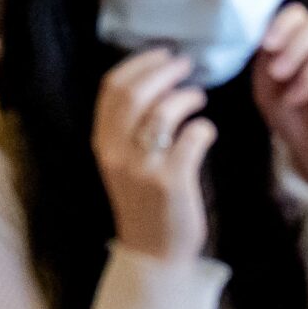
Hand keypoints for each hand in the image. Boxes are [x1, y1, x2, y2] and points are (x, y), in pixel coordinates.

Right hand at [91, 50, 214, 263]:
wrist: (154, 254)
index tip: (163, 54)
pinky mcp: (171, 181)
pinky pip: (192, 137)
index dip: (140, 63)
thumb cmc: (145, 201)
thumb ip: (130, 126)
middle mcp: (117, 153)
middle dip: (165, 70)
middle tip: (186, 65)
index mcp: (102, 143)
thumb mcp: (123, 162)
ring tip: (198, 97)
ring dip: (187, 96)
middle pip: (135, 92)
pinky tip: (205, 132)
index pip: (111, 87)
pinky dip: (204, 127)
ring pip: (164, 111)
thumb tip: (159, 77)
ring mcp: (143, 168)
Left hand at [251, 7, 307, 194]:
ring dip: (307, 77)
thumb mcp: (267, 89)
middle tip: (276, 74)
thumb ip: (265, 62)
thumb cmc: (293, 115)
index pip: (299, 15)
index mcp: (304, 43)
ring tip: (292, 101)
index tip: (266, 45)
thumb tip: (265, 39)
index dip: (283, 24)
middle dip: (295, 48)